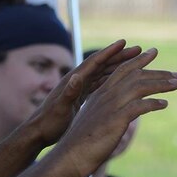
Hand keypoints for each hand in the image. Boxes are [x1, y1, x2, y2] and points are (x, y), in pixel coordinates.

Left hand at [24, 38, 142, 151]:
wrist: (38, 134)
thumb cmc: (48, 123)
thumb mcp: (60, 109)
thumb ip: (68, 93)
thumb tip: (76, 76)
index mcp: (74, 80)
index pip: (94, 62)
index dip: (109, 52)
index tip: (124, 42)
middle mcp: (78, 80)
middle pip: (102, 64)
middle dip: (119, 56)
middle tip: (138, 50)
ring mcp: (79, 87)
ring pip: (103, 73)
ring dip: (119, 66)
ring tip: (136, 62)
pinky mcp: (81, 96)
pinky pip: (100, 83)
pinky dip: (112, 79)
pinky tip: (123, 81)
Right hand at [51, 47, 176, 176]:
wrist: (68, 158)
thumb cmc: (82, 143)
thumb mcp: (95, 119)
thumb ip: (108, 110)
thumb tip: (123, 111)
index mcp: (100, 93)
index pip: (122, 69)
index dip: (139, 60)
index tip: (153, 52)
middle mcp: (106, 95)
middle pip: (135, 75)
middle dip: (158, 72)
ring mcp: (110, 106)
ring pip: (140, 86)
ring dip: (161, 84)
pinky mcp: (115, 119)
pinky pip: (139, 106)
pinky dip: (153, 103)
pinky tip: (164, 104)